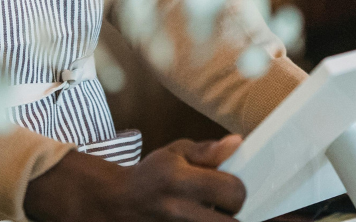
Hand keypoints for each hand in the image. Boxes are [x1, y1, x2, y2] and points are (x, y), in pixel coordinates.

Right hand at [24, 135, 245, 221]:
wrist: (118, 203)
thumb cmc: (151, 175)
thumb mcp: (175, 152)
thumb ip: (208, 151)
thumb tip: (237, 142)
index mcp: (182, 181)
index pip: (233, 191)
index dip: (238, 190)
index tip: (230, 187)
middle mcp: (180, 210)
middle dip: (233, 214)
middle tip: (225, 206)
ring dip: (219, 221)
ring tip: (212, 211)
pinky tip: (200, 216)